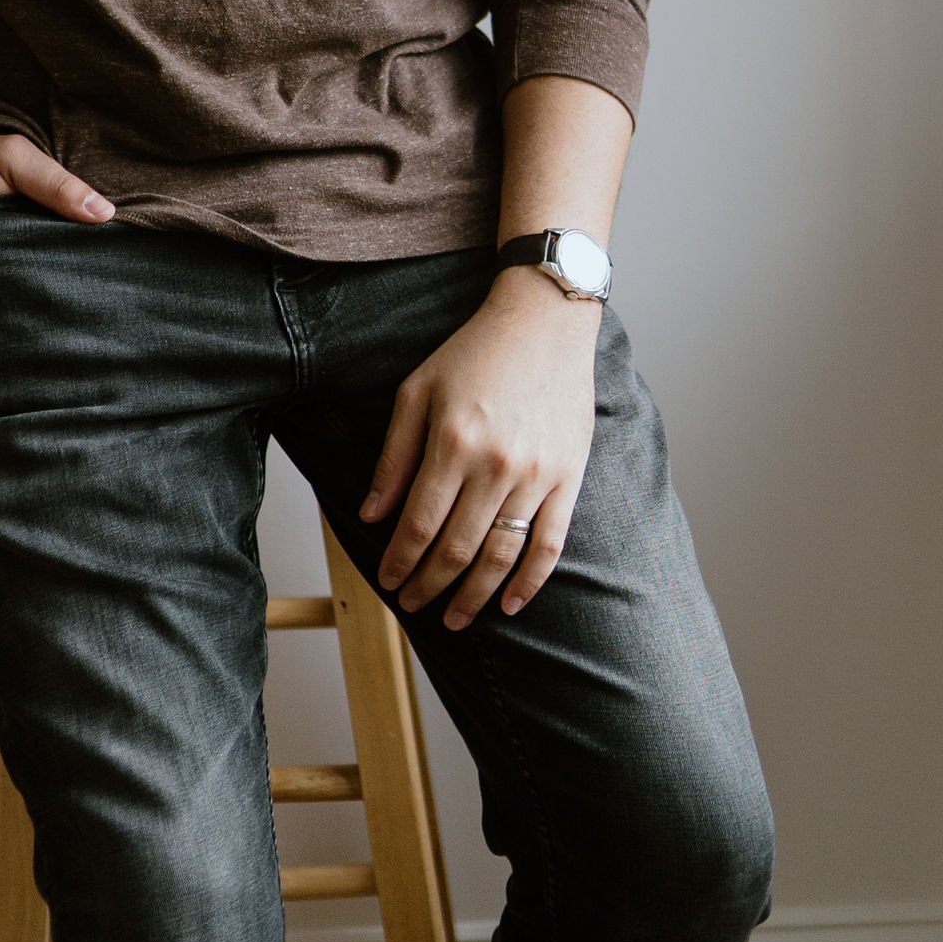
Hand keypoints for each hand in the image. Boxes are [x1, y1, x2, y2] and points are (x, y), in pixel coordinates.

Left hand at [359, 270, 599, 628]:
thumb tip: (372, 515)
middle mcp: (496, 464)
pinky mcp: (570, 477)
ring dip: (473, 596)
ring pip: (500, 555)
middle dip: (428, 584)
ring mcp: (537, 474)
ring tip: (453, 619)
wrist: (544, 322)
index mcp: (453, 442)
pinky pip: (550, 544)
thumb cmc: (474, 353)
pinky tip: (509, 604)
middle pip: (456, 548)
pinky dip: (530, 582)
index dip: (399, 561)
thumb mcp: (417, 391)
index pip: (419, 524)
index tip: (387, 580)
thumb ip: (394, 456)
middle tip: (411, 603)